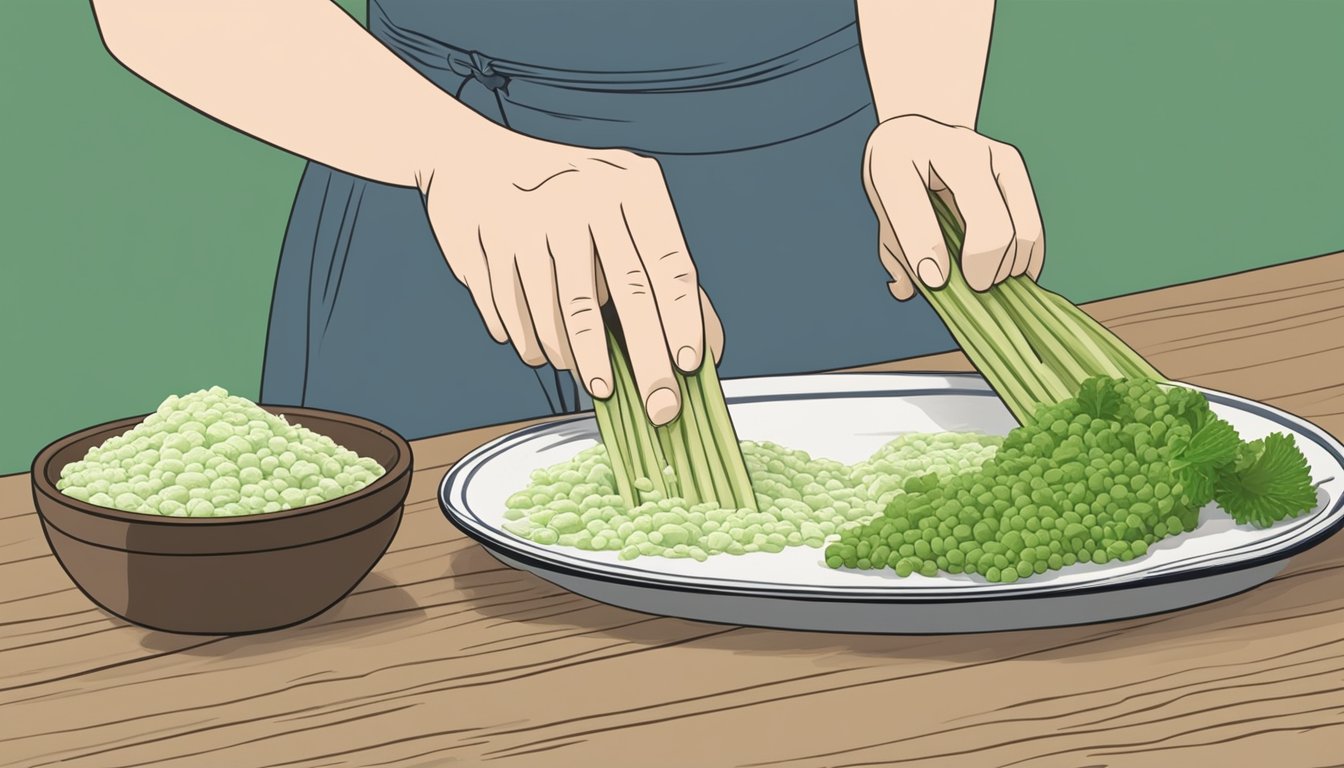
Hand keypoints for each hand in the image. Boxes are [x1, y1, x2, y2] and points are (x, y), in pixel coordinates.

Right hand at [422, 128, 721, 424]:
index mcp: (634, 185)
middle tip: (659, 407)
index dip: (684, 320)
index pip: (670, 264)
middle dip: (647, 360)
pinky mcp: (493, 239)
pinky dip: (534, 344)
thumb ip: (664, 275)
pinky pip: (520, 314)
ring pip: (567, 313)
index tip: (689, 365)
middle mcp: (588, 194)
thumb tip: (708, 349)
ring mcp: (537, 215)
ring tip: (596, 381)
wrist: (475, 159)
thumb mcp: (624, 215)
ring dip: (582, 360)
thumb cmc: (571, 203)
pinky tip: (545, 352)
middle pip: (628, 293)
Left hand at [862, 115, 1044, 298]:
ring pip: (1019, 228)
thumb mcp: (881, 215)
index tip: (935, 281)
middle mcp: (949, 146)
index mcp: (897, 158)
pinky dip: (1028, 258)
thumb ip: (896, 252)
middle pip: (989, 225)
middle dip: (983, 270)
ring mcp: (986, 151)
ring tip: (989, 279)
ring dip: (1008, 268)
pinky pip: (1032, 222)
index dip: (927, 254)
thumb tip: (907, 290)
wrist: (916, 135)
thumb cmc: (898, 182)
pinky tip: (1013, 273)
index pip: (914, 213)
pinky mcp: (1013, 162)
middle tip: (973, 286)